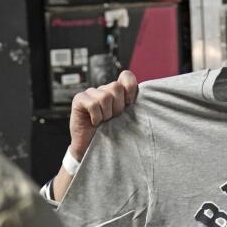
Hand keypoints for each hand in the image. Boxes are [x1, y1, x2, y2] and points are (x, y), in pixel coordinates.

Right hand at [53, 70, 138, 200]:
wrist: (94, 151)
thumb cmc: (112, 136)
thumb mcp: (128, 120)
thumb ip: (134, 106)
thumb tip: (146, 96)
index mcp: (118, 92)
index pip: (126, 76)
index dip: (130, 89)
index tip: (130, 105)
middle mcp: (104, 90)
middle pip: (116, 87)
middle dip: (117, 107)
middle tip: (113, 119)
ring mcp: (90, 93)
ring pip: (104, 96)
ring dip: (106, 114)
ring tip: (104, 122)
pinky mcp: (79, 99)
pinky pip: (92, 103)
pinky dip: (96, 116)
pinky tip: (94, 123)